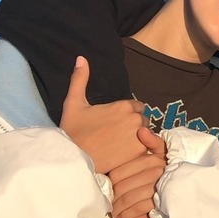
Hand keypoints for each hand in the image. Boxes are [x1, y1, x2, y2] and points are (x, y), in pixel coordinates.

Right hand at [60, 56, 146, 172]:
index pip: (137, 107)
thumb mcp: (74, 102)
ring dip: (137, 139)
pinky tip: (123, 154)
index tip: (116, 123)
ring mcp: (139, 137)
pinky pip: (145, 149)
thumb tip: (81, 58)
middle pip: (142, 121)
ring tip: (120, 146)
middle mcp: (135, 119)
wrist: (74, 159)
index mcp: (124, 106)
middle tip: (117, 135)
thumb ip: (80, 79)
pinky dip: (138, 151)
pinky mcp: (139, 153)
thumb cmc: (73, 131)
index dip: (128, 114)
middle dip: (134, 126)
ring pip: (146, 135)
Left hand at [109, 127, 166, 217]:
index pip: (120, 171)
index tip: (108, 188)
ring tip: (114, 212)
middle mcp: (156, 170)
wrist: (186, 188)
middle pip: (122, 186)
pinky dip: (128, 215)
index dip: (111, 182)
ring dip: (118, 208)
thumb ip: (153, 141)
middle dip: (113, 197)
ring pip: (129, 197)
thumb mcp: (163, 152)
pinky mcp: (161, 201)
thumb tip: (141, 131)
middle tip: (108, 203)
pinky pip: (139, 208)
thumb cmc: (169, 168)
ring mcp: (158, 186)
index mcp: (152, 158)